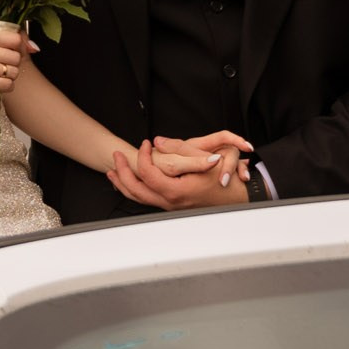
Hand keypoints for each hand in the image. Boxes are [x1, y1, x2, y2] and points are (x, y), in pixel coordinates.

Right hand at [0, 23, 29, 103]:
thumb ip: (5, 42)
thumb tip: (34, 47)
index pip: (15, 39)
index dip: (16, 49)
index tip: (8, 54)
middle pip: (16, 57)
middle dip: (12, 65)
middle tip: (0, 68)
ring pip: (13, 72)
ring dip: (9, 77)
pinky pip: (8, 85)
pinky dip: (5, 87)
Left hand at [109, 130, 252, 211]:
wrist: (236, 199)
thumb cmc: (224, 181)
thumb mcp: (204, 160)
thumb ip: (179, 149)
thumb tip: (157, 142)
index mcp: (175, 191)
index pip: (147, 173)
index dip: (142, 156)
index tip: (145, 144)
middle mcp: (169, 202)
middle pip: (135, 189)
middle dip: (121, 172)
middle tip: (116, 156)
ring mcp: (169, 206)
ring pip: (138, 198)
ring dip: (122, 184)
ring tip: (113, 172)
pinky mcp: (171, 205)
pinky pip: (146, 199)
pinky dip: (133, 190)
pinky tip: (130, 182)